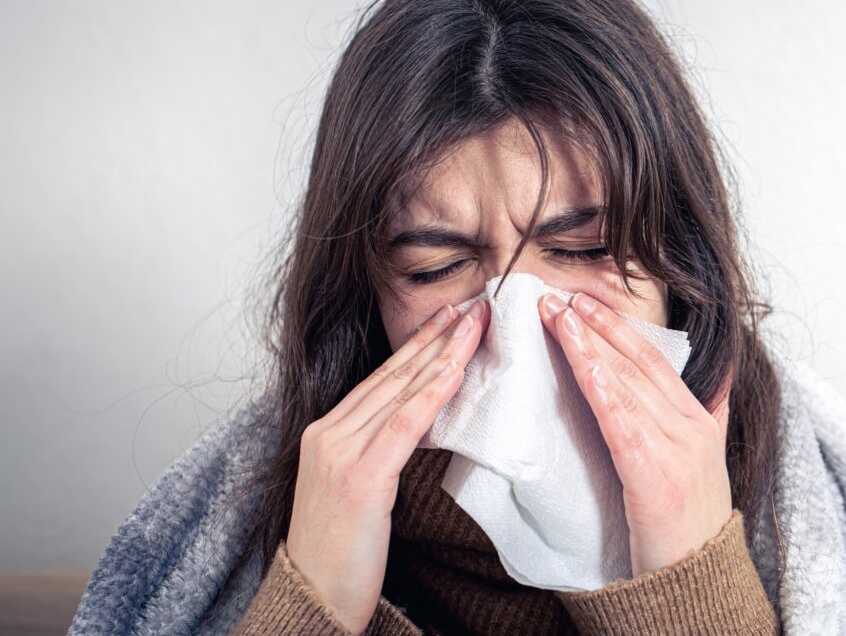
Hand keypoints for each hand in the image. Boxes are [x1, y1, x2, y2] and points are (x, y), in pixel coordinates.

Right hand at [285, 299, 488, 632]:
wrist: (312, 596)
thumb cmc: (338, 550)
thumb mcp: (355, 488)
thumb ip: (377, 450)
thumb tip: (419, 422)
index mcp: (325, 432)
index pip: (380, 379)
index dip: (416, 346)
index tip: (448, 319)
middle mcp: (328, 433)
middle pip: (392, 375)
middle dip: (435, 337)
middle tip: (472, 306)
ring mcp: (340, 452)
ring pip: (401, 390)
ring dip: (443, 354)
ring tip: (474, 325)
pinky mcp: (359, 477)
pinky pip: (404, 424)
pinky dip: (432, 393)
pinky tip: (455, 370)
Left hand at [538, 291, 732, 578]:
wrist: (698, 577)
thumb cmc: (689, 521)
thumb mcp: (707, 459)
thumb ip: (712, 412)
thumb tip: (715, 375)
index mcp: (700, 420)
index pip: (654, 360)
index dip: (619, 328)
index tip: (585, 303)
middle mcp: (691, 427)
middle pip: (638, 363)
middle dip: (597, 326)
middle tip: (560, 298)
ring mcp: (677, 449)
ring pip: (627, 384)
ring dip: (589, 346)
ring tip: (559, 317)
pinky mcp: (656, 474)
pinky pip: (623, 421)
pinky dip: (602, 388)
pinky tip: (582, 364)